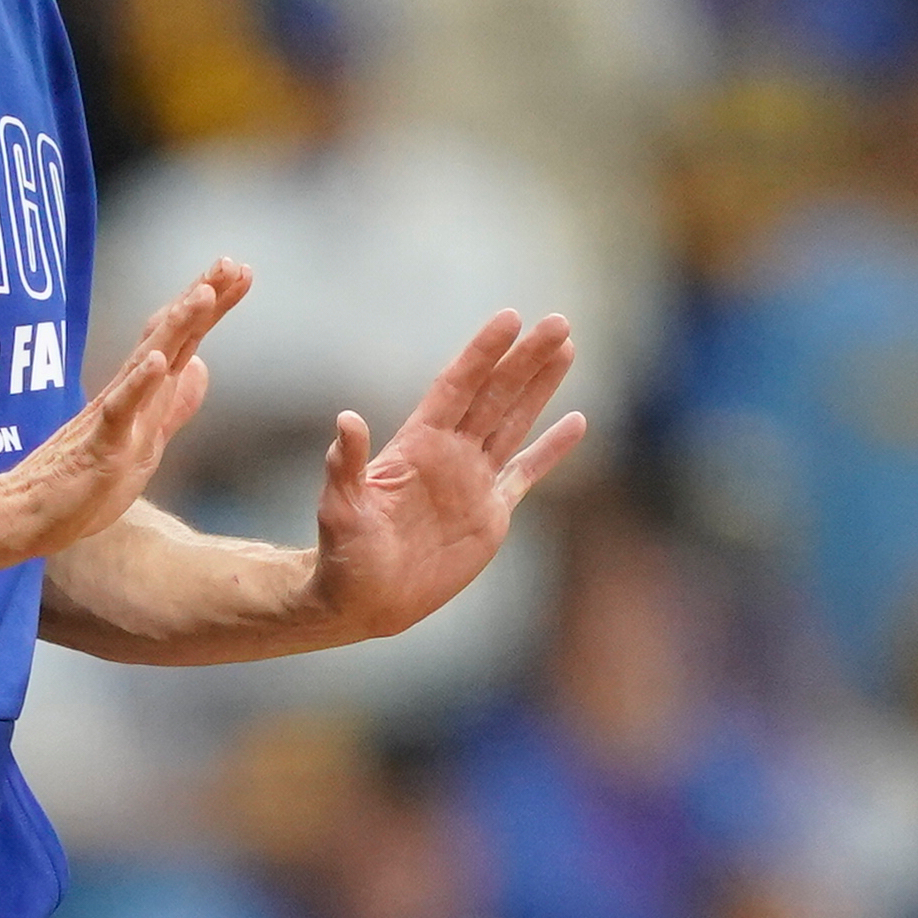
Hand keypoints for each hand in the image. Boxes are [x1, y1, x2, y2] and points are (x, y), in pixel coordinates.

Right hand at [0, 259, 250, 559]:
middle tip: (229, 262)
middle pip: (169, 336)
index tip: (241, 269)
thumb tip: (200, 366)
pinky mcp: (99, 445)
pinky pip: (119, 410)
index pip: (182, 339)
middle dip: (200, 298)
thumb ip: (173, 404)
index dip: (212, 306)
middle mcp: (128, 393)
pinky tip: (158, 362)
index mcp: (141, 393)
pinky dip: (139, 384)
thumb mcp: (146, 442)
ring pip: (148, 362)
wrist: (28, 517)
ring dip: (176, 327)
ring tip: (203, 295)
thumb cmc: (83, 483)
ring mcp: (113, 416)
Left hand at [304, 310, 586, 641]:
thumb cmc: (344, 554)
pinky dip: (551, 449)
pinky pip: (526, 473)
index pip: (458, 386)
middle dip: (525, 358)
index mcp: (418, 445)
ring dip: (540, 387)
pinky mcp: (491, 514)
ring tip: (566, 348)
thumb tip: (346, 419)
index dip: (483, 353)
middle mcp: (450, 453)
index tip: (510, 317)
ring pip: (515, 421)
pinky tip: (576, 421)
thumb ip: (347, 465)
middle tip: (558, 321)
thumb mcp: (341, 508)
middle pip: (495, 394)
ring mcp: (473, 480)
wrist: (364, 600)